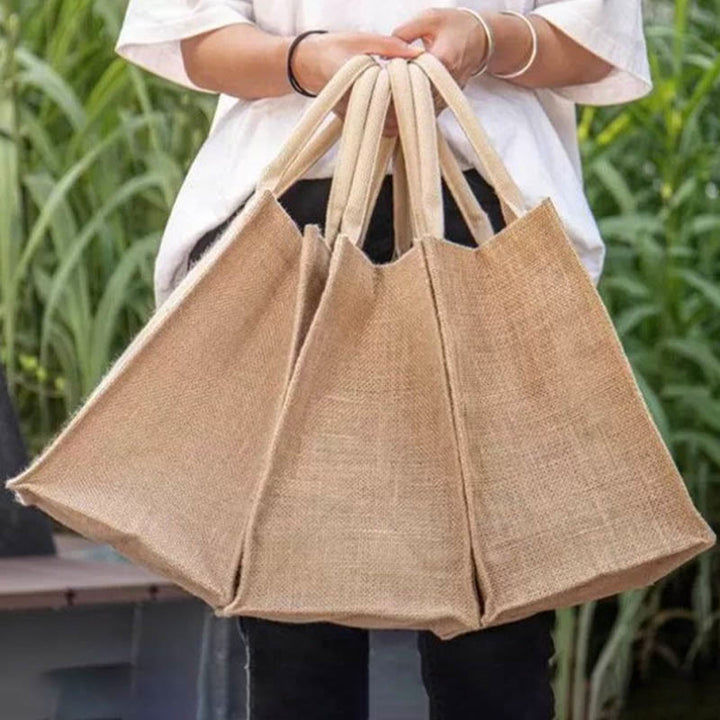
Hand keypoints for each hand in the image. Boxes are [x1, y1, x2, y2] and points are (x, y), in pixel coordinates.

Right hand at [291, 31, 421, 135]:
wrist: (307, 64)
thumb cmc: (334, 47)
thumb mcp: (361, 40)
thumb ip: (389, 45)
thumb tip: (416, 54)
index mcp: (357, 80)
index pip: (388, 96)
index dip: (408, 96)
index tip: (422, 90)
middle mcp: (353, 102)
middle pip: (389, 118)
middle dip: (409, 113)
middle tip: (426, 102)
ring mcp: (351, 115)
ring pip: (385, 129)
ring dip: (402, 122)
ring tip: (416, 109)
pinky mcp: (351, 121)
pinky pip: (377, 130)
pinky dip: (392, 125)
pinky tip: (403, 115)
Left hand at [391, 7, 489, 118]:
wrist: (481, 38)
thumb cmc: (454, 25)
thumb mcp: (429, 19)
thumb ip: (404, 32)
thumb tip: (383, 54)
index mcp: (442, 59)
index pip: (413, 78)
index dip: (395, 84)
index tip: (381, 86)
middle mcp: (447, 80)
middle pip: (418, 100)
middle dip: (398, 104)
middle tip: (380, 107)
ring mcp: (449, 93)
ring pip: (425, 111)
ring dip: (406, 114)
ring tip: (387, 119)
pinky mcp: (449, 100)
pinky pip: (431, 113)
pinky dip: (416, 116)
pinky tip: (402, 117)